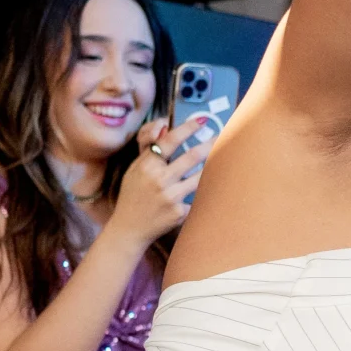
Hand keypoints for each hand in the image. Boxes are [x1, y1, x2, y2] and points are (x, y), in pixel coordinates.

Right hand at [109, 119, 210, 246]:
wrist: (129, 228)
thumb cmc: (133, 194)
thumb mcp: (135, 169)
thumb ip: (149, 148)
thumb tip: (164, 126)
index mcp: (146, 166)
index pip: (170, 141)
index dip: (187, 128)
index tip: (201, 122)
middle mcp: (159, 180)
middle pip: (192, 156)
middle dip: (210, 144)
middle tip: (221, 137)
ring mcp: (170, 197)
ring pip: (200, 176)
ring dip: (212, 166)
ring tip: (221, 158)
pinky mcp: (179, 212)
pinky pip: (196, 197)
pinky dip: (203, 191)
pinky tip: (211, 188)